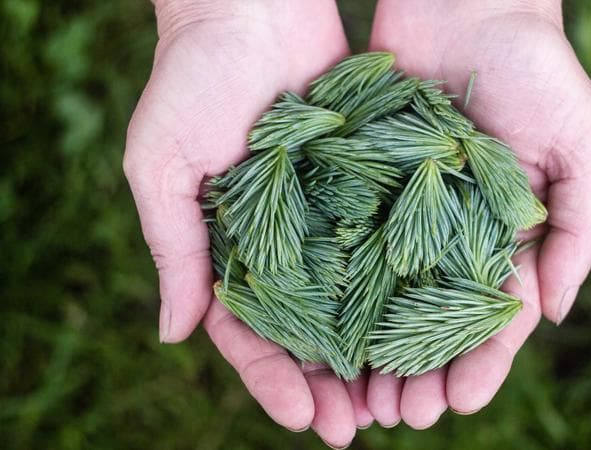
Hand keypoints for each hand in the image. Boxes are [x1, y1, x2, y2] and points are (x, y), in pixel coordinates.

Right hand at [123, 1, 367, 445]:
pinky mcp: (368, 185)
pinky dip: (404, 286)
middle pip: (307, 332)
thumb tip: (171, 334)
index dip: (271, 380)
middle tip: (356, 428)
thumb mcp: (161, 165)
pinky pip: (387, 243)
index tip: (301, 418)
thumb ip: (172, 249)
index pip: (246, 333)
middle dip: (329, 384)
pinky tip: (429, 325)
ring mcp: (327, 218)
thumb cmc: (191, 81)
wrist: (251, 6)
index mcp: (227, 249)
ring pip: (353, 301)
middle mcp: (281, 243)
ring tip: (399, 399)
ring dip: (373, 352)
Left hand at [364, 0, 590, 427]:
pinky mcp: (364, 180)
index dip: (481, 363)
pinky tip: (322, 326)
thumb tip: (555, 315)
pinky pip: (349, 240)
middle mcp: (453, 231)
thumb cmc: (540, 69)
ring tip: (358, 394)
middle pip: (434, 317)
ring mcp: (405, 209)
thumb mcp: (582, 146)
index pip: (494, 315)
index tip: (458, 402)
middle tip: (399, 416)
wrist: (469, 3)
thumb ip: (578, 229)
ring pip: (386, 293)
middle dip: (420, 369)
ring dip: (374, 346)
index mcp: (506, 233)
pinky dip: (337, 287)